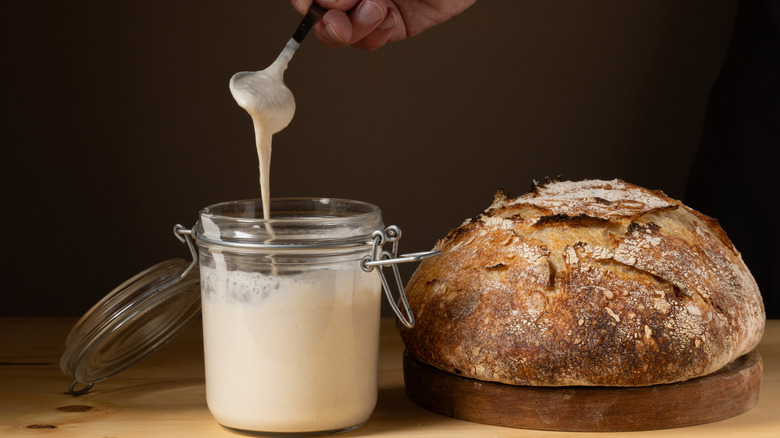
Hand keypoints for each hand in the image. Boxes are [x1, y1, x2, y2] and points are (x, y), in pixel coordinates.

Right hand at [289, 0, 475, 50]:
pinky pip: (372, 41)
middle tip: (338, 15)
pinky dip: (375, 35)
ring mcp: (372, 5)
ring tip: (377, 8)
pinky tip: (389, 19)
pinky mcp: (396, 24)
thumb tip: (325, 0)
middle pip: (319, 13)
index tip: (316, 2)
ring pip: (343, 33)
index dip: (306, 0)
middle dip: (326, 18)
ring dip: (354, 28)